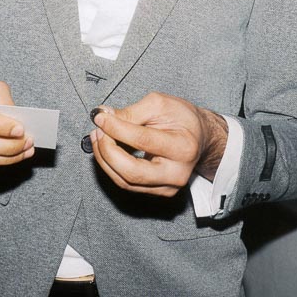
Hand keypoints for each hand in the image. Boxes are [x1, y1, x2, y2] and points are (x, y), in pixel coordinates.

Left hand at [89, 92, 228, 196]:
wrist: (199, 137)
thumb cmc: (181, 118)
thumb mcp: (159, 104)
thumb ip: (131, 112)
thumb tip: (103, 117)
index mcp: (183, 147)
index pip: (142, 141)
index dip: (116, 128)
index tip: (100, 117)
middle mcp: (178, 173)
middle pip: (132, 172)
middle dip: (107, 151)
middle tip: (97, 131)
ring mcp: (168, 187)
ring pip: (125, 181)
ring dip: (105, 159)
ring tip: (98, 137)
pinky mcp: (158, 192)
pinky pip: (127, 184)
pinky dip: (112, 166)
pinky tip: (107, 150)